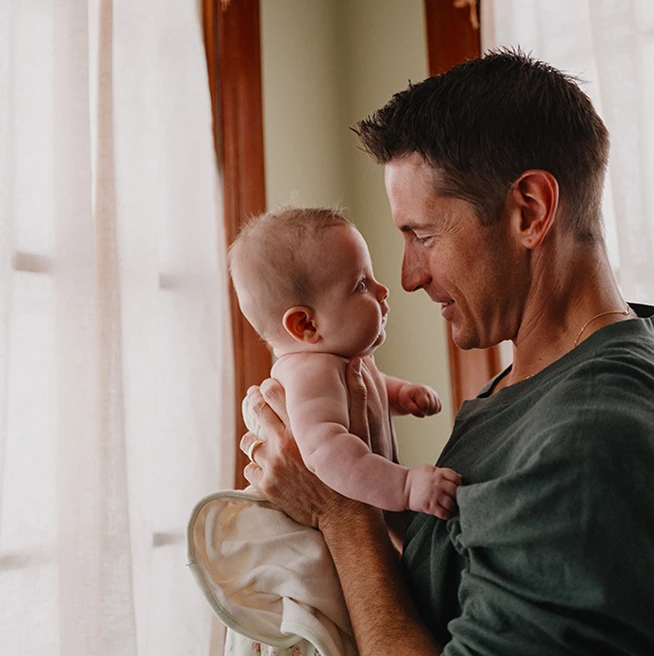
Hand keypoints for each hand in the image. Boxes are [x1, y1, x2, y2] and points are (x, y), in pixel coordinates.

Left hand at [240, 377, 365, 528]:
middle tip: (255, 396)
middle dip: (255, 401)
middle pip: (257, 412)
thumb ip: (358, 395)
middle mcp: (283, 445)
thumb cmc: (357, 470)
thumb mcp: (364, 430)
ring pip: (249, 442)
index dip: (269, 387)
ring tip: (258, 435)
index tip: (269, 385)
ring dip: (253, 436)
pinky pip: (249, 469)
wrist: (348, 518)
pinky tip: (263, 463)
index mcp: (302, 427)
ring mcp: (272, 467)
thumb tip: (355, 362)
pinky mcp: (266, 487)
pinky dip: (255, 464)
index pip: (274, 394)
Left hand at [397, 383, 441, 416]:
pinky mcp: (437, 398)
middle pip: (432, 407)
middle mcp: (430, 391)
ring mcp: (434, 394)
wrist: (409, 392)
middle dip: (424, 411)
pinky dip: (433, 411)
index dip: (420, 410)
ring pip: (437, 409)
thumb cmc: (406, 397)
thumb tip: (423, 415)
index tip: (415, 407)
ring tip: (421, 408)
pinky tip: (426, 408)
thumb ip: (413, 409)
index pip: (425, 405)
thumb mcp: (405, 402)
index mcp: (421, 391)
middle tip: (417, 407)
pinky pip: (439, 409)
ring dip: (429, 412)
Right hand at [406, 465, 460, 519]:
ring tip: (452, 508)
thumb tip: (459, 478)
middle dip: (457, 496)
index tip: (458, 486)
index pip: (455, 477)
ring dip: (453, 507)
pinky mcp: (429, 506)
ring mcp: (433, 495)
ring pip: (451, 504)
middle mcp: (437, 484)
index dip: (458, 482)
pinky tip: (445, 513)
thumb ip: (443, 473)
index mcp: (437, 473)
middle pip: (455, 491)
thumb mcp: (429, 470)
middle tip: (456, 499)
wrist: (402, 487)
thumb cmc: (416, 478)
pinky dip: (446, 514)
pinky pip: (443, 513)